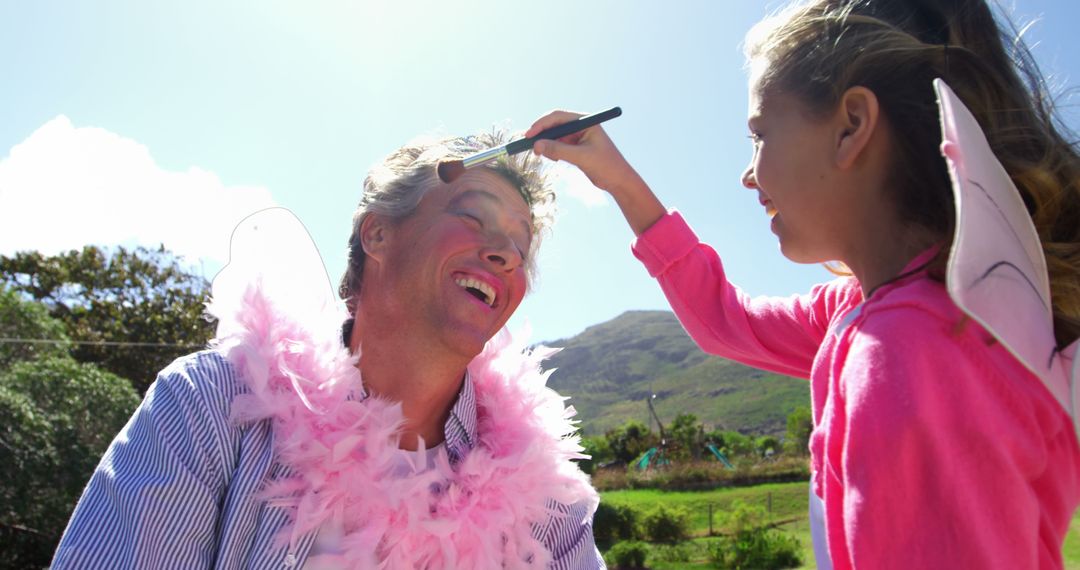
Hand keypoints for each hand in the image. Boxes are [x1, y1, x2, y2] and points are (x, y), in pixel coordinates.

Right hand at [526, 110, 640, 196]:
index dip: (542, 124)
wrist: (618, 180)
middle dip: (541, 134)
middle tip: (528, 144)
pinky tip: (552, 159)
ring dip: (545, 143)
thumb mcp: (581, 157)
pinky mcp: (576, 148)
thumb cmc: (606, 165)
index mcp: (586, 121)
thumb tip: (537, 146)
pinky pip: (558, 145)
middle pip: (554, 124)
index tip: (529, 134)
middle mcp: (581, 126)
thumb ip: (559, 150)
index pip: (559, 117)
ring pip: (555, 136)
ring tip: (539, 153)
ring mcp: (578, 136)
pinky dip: (551, 151)